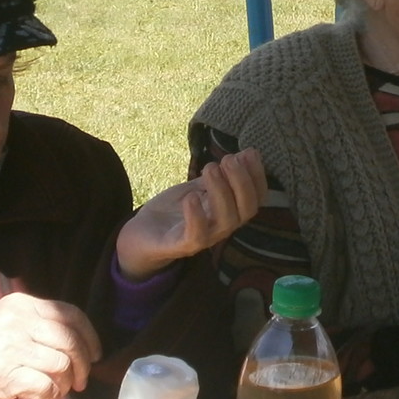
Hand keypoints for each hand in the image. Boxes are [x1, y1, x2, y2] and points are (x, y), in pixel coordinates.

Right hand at [0, 292, 100, 398]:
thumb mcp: (9, 323)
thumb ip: (40, 326)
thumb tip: (82, 344)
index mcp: (21, 304)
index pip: (70, 314)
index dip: (89, 337)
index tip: (96, 354)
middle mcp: (17, 320)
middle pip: (69, 341)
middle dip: (83, 365)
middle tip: (81, 381)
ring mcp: (11, 346)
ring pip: (61, 364)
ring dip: (65, 384)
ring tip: (58, 391)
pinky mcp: (5, 373)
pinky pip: (45, 386)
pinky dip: (50, 397)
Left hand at [115, 149, 267, 279]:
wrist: (141, 236)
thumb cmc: (173, 211)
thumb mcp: (196, 187)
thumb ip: (219, 175)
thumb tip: (245, 153)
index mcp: (229, 211)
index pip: (256, 198)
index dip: (258, 176)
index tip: (249, 153)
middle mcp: (222, 226)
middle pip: (247, 209)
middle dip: (242, 181)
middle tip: (228, 159)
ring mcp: (204, 238)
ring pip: (226, 221)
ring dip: (222, 192)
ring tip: (210, 168)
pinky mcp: (181, 246)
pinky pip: (196, 236)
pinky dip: (197, 216)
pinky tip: (191, 196)